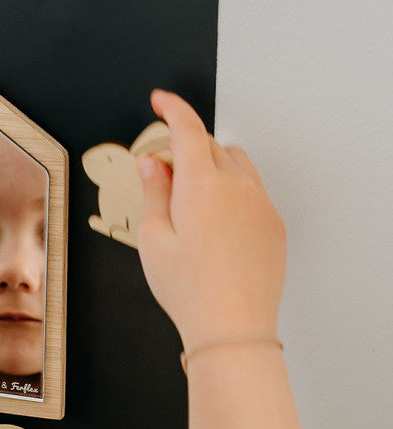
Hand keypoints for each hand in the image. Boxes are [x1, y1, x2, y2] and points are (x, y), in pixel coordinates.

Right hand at [136, 90, 306, 428]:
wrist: (231, 327)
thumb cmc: (189, 289)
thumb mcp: (154, 239)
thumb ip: (154, 193)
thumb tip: (153, 164)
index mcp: (201, 184)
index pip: (187, 128)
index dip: (172, 109)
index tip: (161, 101)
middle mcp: (237, 186)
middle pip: (212, 146)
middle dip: (186, 149)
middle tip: (163, 177)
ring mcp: (261, 204)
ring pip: (237, 165)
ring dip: (213, 167)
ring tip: (191, 204)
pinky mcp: (274, 225)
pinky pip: (253, 191)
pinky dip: (232, 192)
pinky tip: (215, 226)